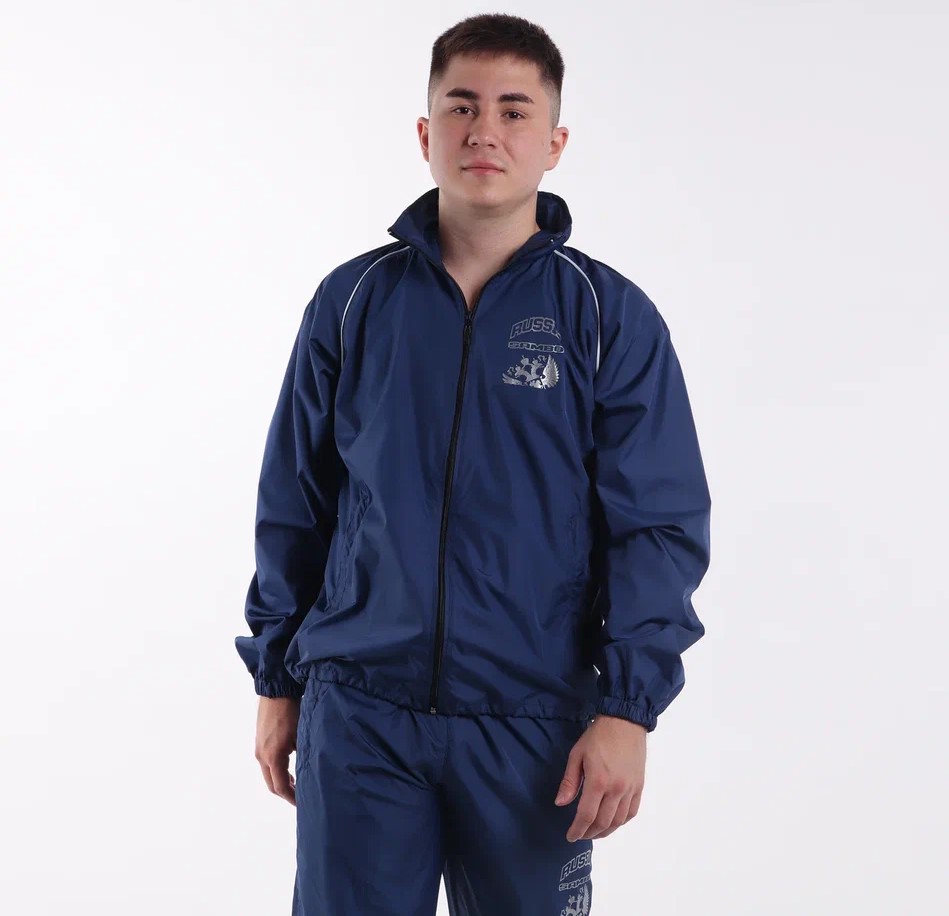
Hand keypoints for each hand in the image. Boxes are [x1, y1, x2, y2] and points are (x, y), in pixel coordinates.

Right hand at [255, 696, 300, 805]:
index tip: (302, 804)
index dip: (292, 798)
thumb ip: (306, 755)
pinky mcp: (260, 741)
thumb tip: (315, 771)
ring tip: (298, 786)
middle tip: (301, 799)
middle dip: (286, 793)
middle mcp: (262, 755)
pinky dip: (278, 771)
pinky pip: (267, 763)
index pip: (281, 787)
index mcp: (273, 757)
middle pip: (272, 784)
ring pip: (269, 774)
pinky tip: (290, 769)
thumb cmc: (292, 711)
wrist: (276, 690)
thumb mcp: (302, 735)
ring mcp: (259, 748)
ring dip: (282, 782)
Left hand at [554, 713, 646, 840]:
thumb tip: (561, 803)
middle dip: (590, 833)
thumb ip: (570, 781)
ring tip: (595, 832)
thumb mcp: (577, 755)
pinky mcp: (639, 786)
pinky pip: (632, 812)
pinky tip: (613, 822)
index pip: (586, 815)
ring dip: (606, 831)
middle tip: (581, 834)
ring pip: (618, 821)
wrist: (624, 722)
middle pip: (603, 822)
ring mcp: (630, 789)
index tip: (570, 836)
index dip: (578, 829)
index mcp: (598, 781)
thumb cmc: (597, 736)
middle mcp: (616, 789)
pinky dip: (621, 822)